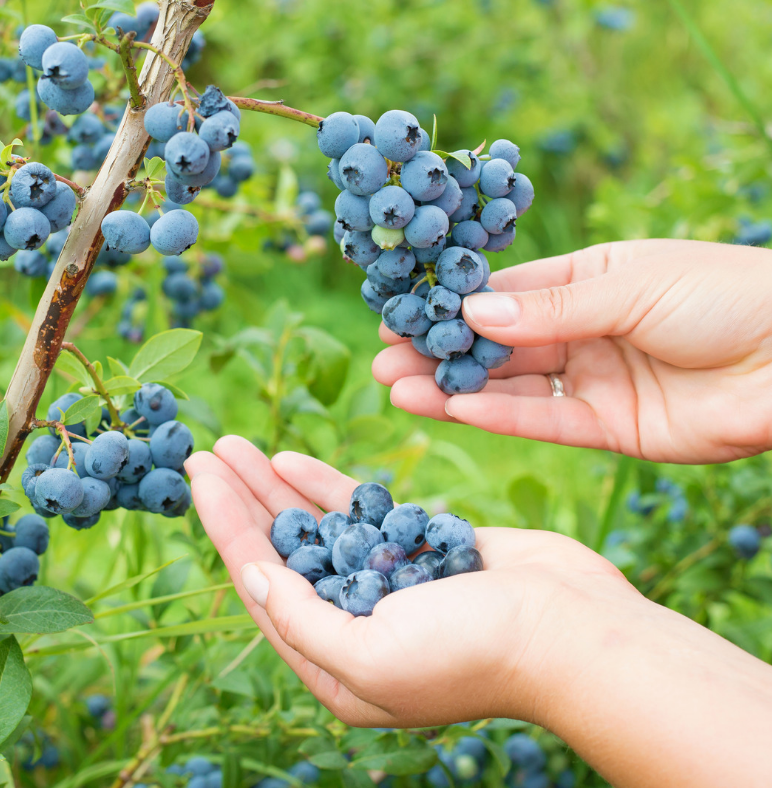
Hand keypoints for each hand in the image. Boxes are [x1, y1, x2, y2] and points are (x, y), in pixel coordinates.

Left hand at [184, 435, 634, 727]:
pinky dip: (325, 487)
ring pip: (315, 528)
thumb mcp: (370, 653)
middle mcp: (354, 626)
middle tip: (204, 448)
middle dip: (241, 500)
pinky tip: (290, 458)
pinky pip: (360, 513)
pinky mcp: (420, 549)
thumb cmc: (476, 652)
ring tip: (235, 444)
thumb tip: (251, 573)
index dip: (224, 527)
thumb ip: (301, 619)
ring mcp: (388, 585)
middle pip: (280, 552)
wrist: (576, 630)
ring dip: (274, 487)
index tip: (196, 474)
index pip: (261, 585)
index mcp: (335, 666)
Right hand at [372, 240, 771, 463]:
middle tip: (384, 361)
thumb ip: (551, 307)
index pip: (505, 292)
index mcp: (587, 279)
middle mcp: (582, 331)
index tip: (401, 313)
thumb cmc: (726, 295)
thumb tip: (473, 309)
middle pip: (498, 344)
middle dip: (441, 352)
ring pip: (512, 387)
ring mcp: (594, 381)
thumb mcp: (630, 286)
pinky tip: (454, 410)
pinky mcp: (611, 429)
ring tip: (399, 388)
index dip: (453, 304)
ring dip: (455, 388)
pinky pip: (546, 422)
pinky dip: (500, 417)